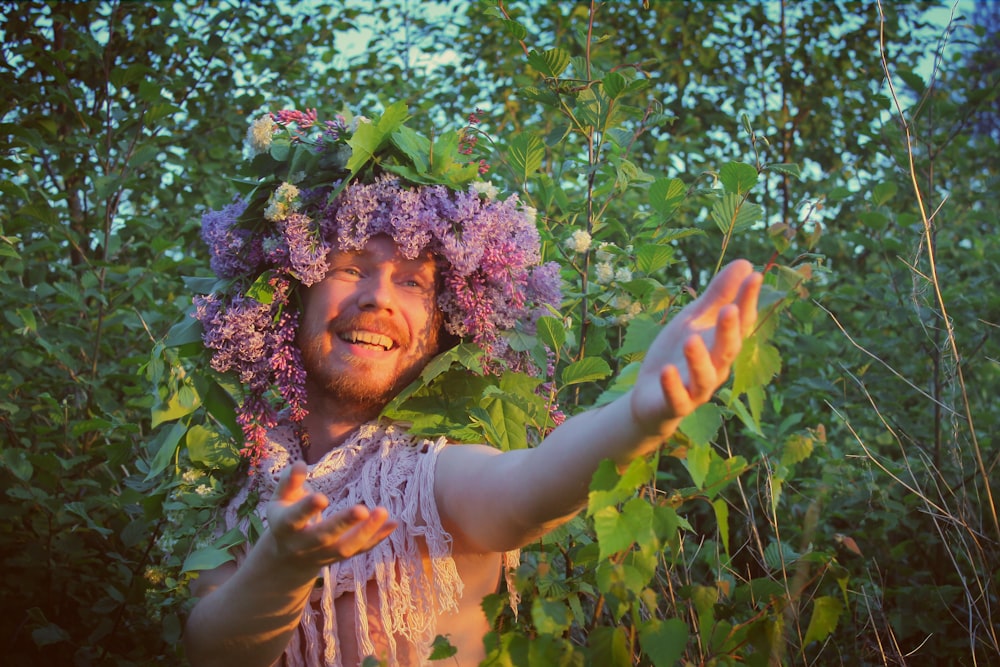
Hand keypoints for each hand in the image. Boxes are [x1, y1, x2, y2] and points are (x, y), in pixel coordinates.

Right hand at [266, 460, 397, 568]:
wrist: (287, 560)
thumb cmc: (284, 519)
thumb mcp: (279, 500)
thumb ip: (289, 482)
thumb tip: (300, 464)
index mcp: (285, 528)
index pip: (295, 519)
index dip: (307, 509)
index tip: (322, 497)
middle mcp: (304, 545)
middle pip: (324, 537)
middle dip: (343, 524)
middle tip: (362, 509)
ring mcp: (323, 554)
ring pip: (345, 548)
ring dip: (366, 531)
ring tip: (383, 511)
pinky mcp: (340, 557)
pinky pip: (360, 550)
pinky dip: (377, 538)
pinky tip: (393, 523)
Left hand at [630, 259, 761, 435]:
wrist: (650, 397)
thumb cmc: (677, 354)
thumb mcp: (694, 320)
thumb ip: (718, 296)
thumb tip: (746, 263)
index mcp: (721, 344)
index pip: (740, 322)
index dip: (748, 301)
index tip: (755, 275)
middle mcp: (715, 368)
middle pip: (727, 350)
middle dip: (729, 331)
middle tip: (730, 309)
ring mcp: (695, 389)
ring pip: (704, 376)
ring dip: (699, 359)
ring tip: (692, 339)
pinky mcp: (674, 405)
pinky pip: (676, 398)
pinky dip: (672, 385)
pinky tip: (667, 371)